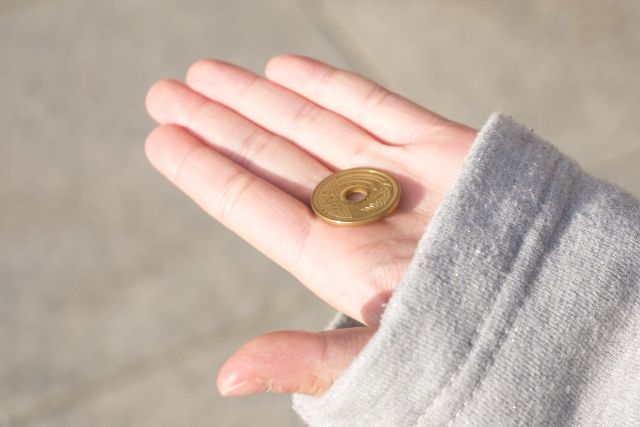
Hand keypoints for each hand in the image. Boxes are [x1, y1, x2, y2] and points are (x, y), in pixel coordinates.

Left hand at [145, 55, 475, 396]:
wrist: (556, 308)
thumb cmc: (467, 343)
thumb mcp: (379, 361)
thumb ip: (305, 359)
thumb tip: (225, 379)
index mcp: (333, 260)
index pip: (251, 204)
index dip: (204, 170)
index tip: (161, 136)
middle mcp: (353, 211)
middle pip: (269, 158)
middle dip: (217, 123)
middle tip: (165, 91)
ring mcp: (391, 174)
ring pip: (308, 125)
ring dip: (256, 97)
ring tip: (204, 74)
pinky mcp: (433, 146)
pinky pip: (370, 106)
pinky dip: (327, 85)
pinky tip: (282, 69)